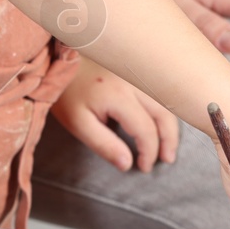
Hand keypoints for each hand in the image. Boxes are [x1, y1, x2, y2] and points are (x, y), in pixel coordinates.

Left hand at [52, 57, 179, 171]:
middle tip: (167, 158)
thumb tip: (127, 164)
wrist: (60, 62)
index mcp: (119, 96)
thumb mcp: (78, 124)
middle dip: (169, 139)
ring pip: (164, 100)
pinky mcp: (135, 69)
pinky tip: (159, 121)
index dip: (149, 151)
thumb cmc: (67, 94)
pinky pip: (158, 90)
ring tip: (168, 143)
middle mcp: (133, 81)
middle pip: (163, 113)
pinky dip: (163, 108)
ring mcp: (136, 72)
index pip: (146, 129)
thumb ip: (104, 145)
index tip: (143, 166)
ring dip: (169, 123)